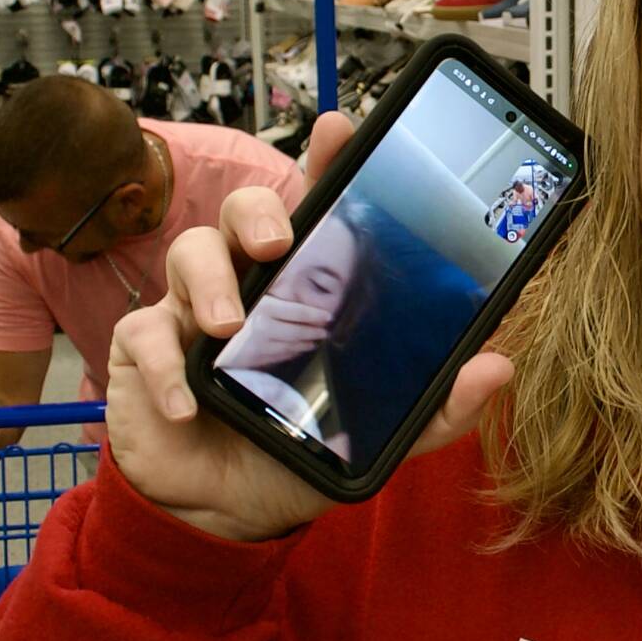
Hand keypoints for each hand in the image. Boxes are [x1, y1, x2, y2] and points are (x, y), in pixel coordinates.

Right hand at [107, 111, 513, 540]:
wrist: (228, 511)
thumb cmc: (296, 450)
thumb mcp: (376, 435)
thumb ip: (438, 408)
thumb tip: (496, 369)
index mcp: (306, 287)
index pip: (317, 208)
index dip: (324, 162)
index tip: (337, 130)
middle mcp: (249, 283)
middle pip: (245, 210)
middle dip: (258, 213)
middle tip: (276, 245)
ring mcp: (192, 310)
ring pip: (189, 251)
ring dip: (208, 283)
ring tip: (227, 327)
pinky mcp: (147, 350)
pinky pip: (144, 335)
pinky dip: (164, 369)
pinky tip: (187, 404)